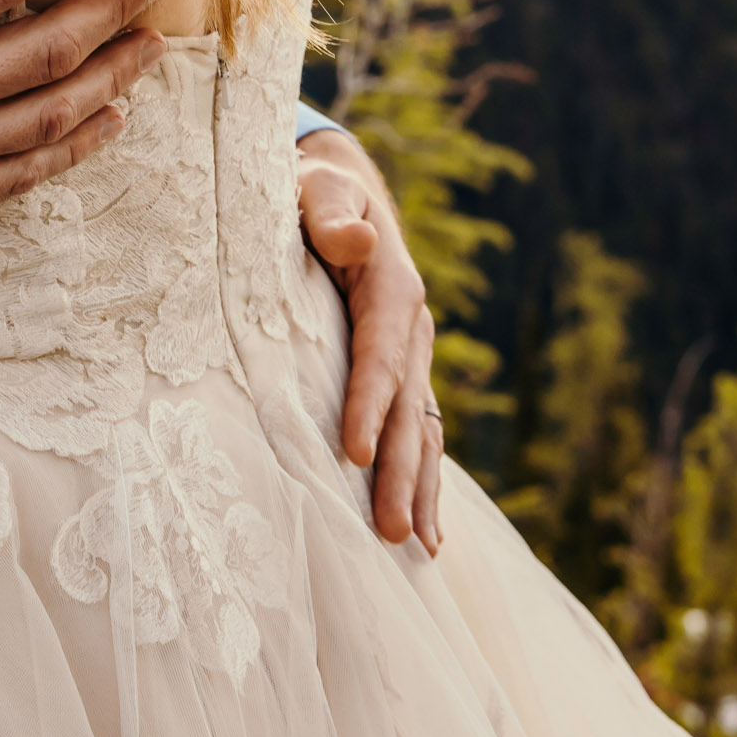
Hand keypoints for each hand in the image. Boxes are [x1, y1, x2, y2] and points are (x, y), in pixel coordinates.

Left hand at [295, 127, 440, 555]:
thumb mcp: (319, 189)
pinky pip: (416, 434)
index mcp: (391, 287)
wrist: (340, 197)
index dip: (369, 402)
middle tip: (389, 530)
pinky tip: (420, 532)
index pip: (380, 353)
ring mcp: (411, 358)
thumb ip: (333, 214)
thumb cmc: (315, 195)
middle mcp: (410, 329)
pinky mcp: (400, 377)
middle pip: (408, 408)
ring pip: (421, 431)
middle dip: (399, 470)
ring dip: (416, 488)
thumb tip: (354, 240)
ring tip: (414, 546)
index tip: (351, 452)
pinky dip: (419, 480)